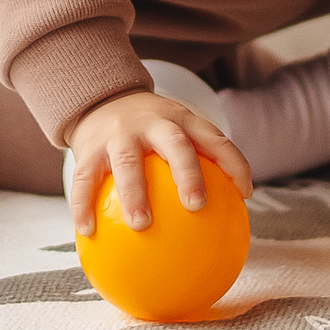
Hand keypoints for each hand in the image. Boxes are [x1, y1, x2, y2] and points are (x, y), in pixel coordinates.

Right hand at [61, 87, 251, 240]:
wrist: (102, 98)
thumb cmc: (151, 130)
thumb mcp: (177, 132)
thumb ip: (201, 166)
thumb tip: (229, 224)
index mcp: (180, 120)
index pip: (214, 137)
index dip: (233, 162)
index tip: (245, 193)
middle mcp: (152, 122)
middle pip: (174, 143)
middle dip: (187, 172)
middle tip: (196, 205)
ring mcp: (119, 133)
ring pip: (127, 161)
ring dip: (134, 193)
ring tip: (141, 225)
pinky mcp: (90, 146)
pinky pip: (84, 177)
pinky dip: (83, 204)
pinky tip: (88, 231)